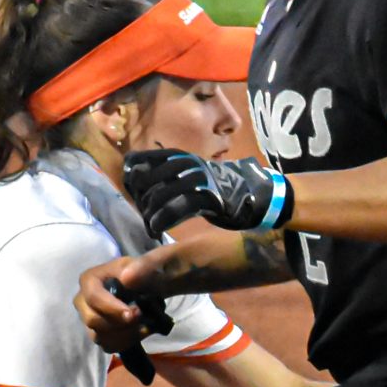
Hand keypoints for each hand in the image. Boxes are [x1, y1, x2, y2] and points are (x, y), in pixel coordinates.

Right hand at [74, 256, 167, 350]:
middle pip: (92, 320)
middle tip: (142, 318)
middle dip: (119, 324)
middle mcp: (83, 301)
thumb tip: (127, 277)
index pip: (93, 297)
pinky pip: (106, 346)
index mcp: (89, 280)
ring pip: (99, 336)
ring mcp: (89, 319)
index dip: (112, 308)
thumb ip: (141, 268)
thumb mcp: (147, 264)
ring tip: (144, 326)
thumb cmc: (143, 274)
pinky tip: (139, 333)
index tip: (134, 314)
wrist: (148, 287)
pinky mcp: (98, 334)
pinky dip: (125, 343)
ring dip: (125, 335)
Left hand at [123, 149, 290, 235]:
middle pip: (145, 179)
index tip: (133, 193)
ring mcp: (198, 180)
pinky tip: (158, 230)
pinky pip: (176, 209)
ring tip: (151, 226)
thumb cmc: (219, 186)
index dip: (131, 177)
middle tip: (146, 214)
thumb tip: (139, 185)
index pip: (140, 159)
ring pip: (158, 196)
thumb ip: (168, 177)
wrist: (255, 192)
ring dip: (149, 215)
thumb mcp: (190, 174)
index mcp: (179, 156)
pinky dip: (162, 221)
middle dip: (140, 201)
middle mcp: (186, 164)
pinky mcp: (208, 198)